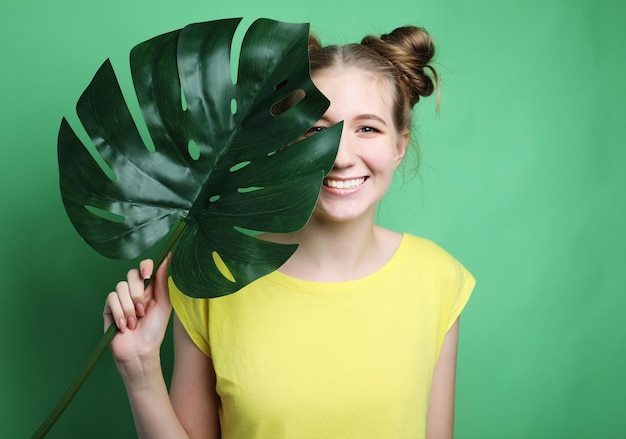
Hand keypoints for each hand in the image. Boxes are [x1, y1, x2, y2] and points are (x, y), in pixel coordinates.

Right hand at [103, 253, 172, 367]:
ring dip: (129, 308)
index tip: (147, 275)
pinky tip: (124, 326)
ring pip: (120, 287)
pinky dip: (119, 313)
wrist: (140, 351)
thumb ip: (162, 280)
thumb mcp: (164, 304)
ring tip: (135, 323)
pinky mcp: (109, 308)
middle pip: (132, 275)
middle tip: (143, 311)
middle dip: (138, 294)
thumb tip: (169, 256)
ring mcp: (120, 298)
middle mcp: (134, 290)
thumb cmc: (155, 330)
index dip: (145, 266)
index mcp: (150, 288)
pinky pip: (111, 299)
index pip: (145, 267)